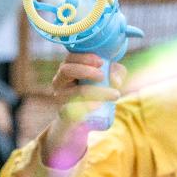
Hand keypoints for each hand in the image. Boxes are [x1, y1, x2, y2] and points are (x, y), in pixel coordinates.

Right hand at [42, 53, 124, 167]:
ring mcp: (60, 98)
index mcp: (69, 68)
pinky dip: (85, 107)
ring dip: (94, 91)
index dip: (85, 57)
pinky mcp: (64, 113)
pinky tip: (97, 106)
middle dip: (85, 71)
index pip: (71, 58)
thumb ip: (116, 73)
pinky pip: (70, 109)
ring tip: (114, 94)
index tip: (101, 62)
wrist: (83, 118)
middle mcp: (60, 81)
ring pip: (72, 91)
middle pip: (66, 70)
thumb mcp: (109, 79)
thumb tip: (115, 80)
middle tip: (102, 76)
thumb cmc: (96, 92)